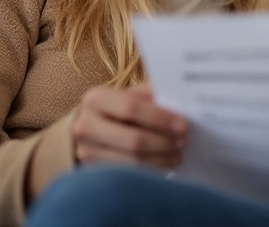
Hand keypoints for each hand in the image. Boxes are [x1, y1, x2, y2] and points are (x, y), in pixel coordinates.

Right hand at [71, 83, 187, 169]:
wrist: (88, 128)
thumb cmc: (116, 110)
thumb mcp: (129, 95)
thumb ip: (150, 95)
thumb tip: (180, 100)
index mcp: (96, 99)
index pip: (132, 108)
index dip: (160, 118)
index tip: (183, 125)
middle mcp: (85, 126)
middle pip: (134, 140)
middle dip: (164, 142)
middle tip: (184, 142)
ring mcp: (87, 152)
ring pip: (133, 161)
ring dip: (161, 159)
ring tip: (177, 155)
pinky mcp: (94, 172)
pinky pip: (129, 174)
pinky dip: (151, 170)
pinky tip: (164, 164)